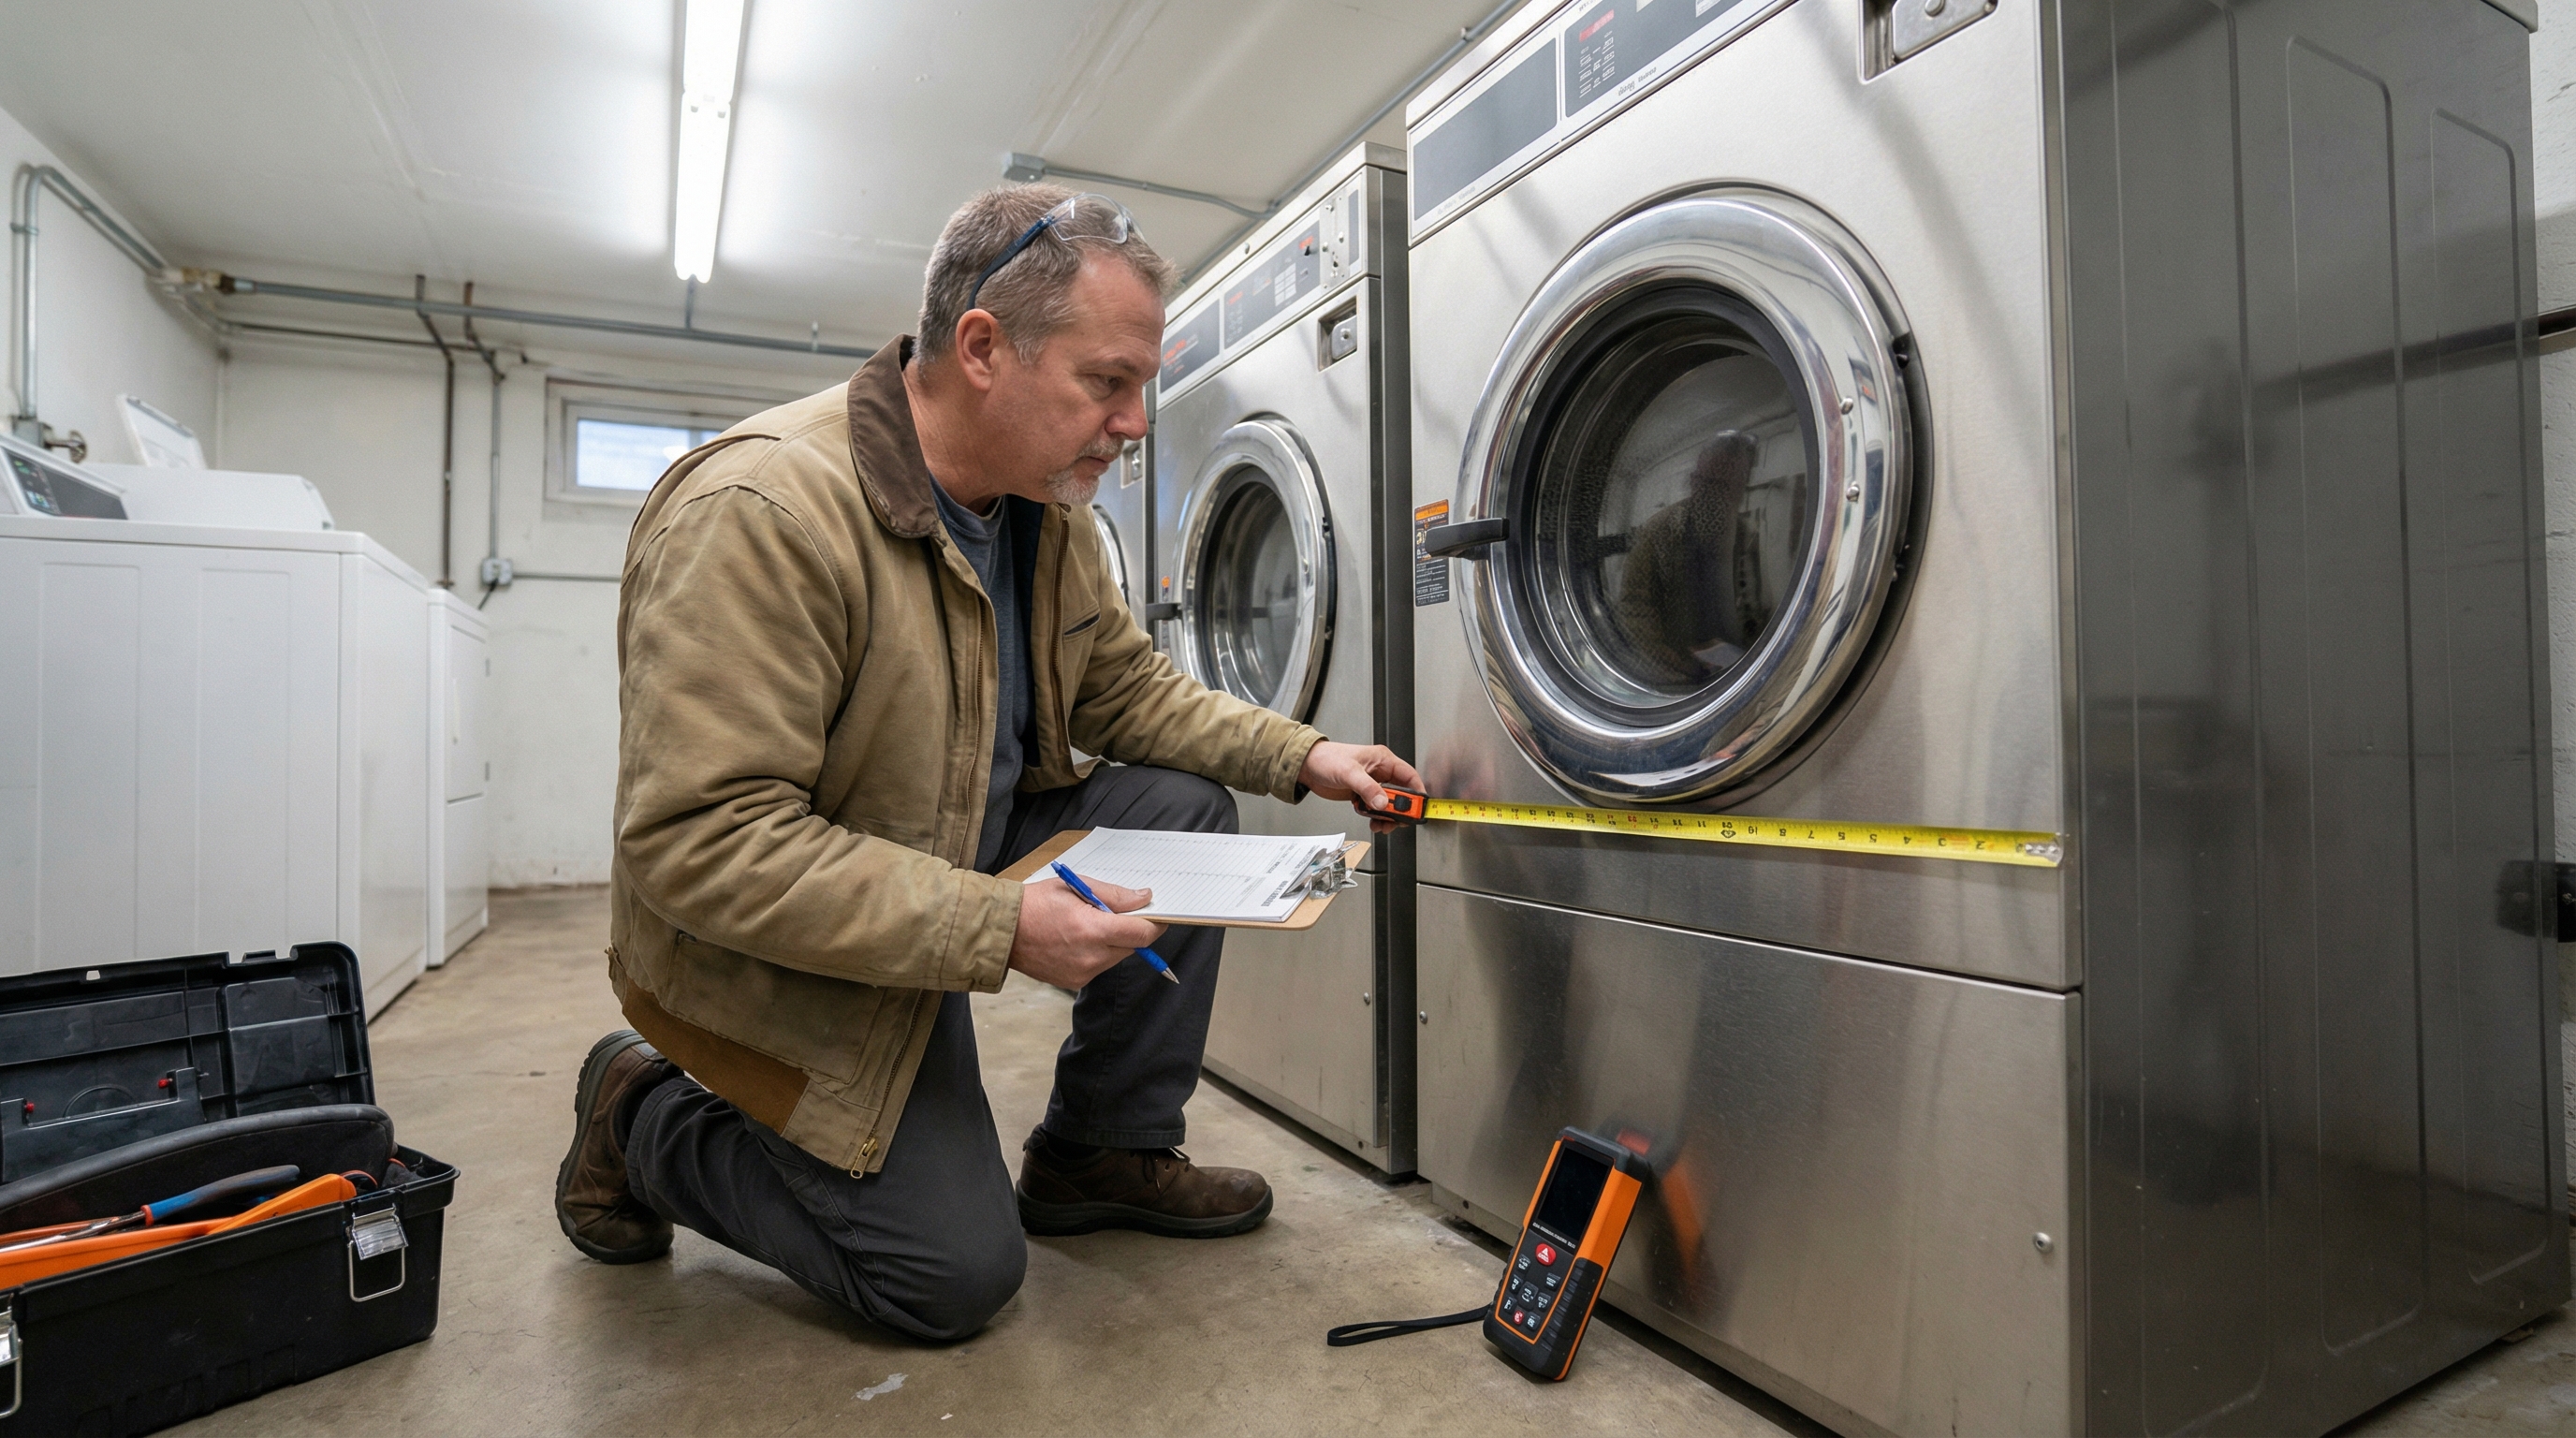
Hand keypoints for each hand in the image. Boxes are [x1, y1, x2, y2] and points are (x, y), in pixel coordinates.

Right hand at [1009, 874, 1167, 989]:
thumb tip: (1143, 899)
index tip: (1157, 915)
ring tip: (1088, 925)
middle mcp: (1091, 957)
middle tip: (1115, 914)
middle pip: (1132, 946)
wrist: (1002, 931)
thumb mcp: (1075, 887)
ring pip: (1117, 957)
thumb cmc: (1035, 904)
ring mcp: (1082, 973)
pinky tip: (1076, 940)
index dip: (1155, 923)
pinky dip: (1097, 953)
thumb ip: (1114, 895)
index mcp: (1092, 930)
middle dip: (1131, 930)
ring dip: (1114, 942)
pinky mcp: (1074, 982)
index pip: (1142, 933)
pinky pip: (1099, 966)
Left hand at [1298, 740, 1424, 833]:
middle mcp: (1380, 772)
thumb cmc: (1327, 759)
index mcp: (1383, 760)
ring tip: (1381, 825)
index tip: (1418, 808)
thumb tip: (1382, 803)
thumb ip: (1367, 788)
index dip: (1417, 792)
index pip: (1409, 776)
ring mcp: (1372, 784)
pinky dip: (1376, 817)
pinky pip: (1376, 808)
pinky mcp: (1363, 794)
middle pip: (1401, 794)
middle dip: (1400, 809)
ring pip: (1389, 804)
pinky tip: (1372, 821)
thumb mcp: (1349, 772)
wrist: (1307, 767)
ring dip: (1387, 817)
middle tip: (1396, 821)